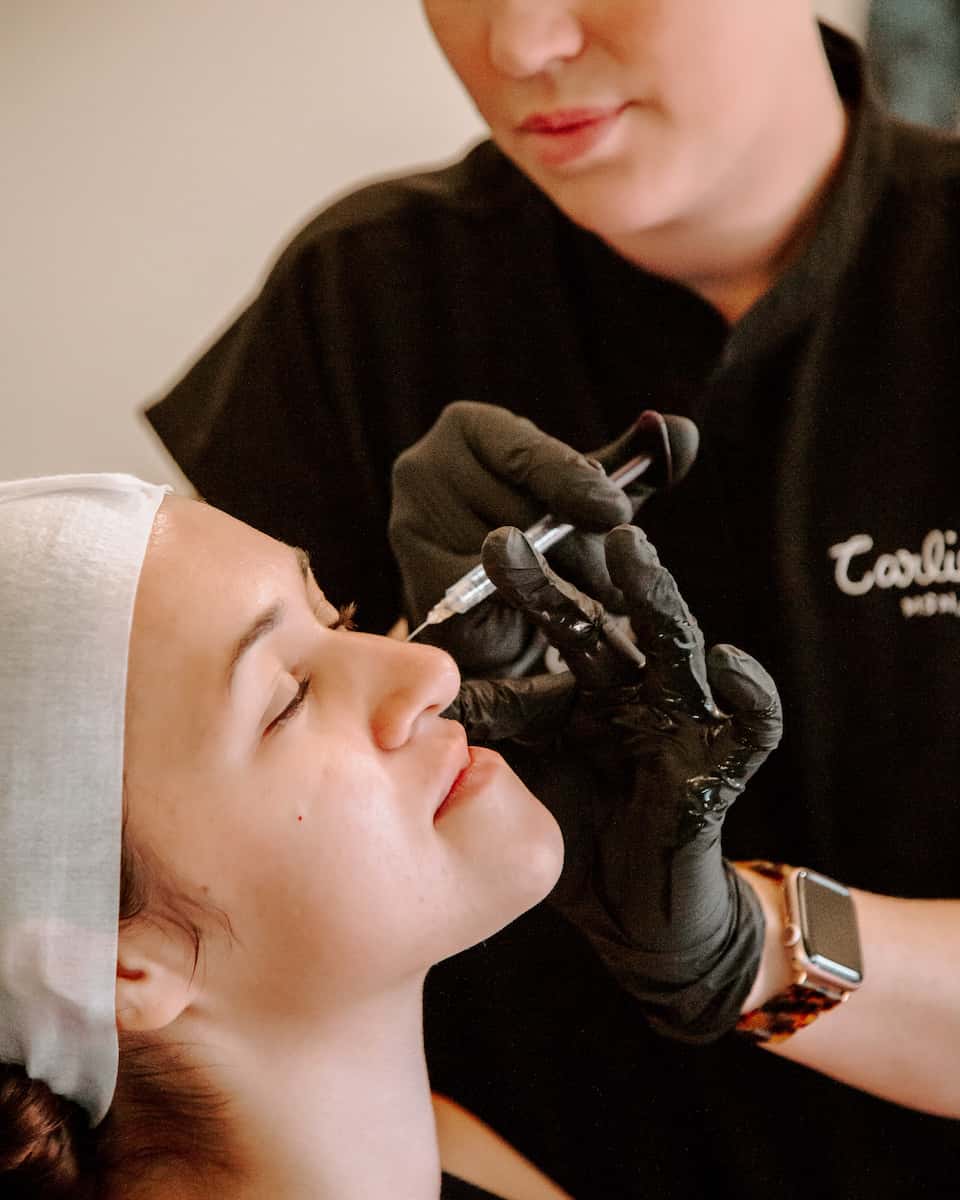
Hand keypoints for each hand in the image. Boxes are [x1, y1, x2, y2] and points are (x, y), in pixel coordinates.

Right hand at [388, 401, 696, 675]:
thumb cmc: (547, 541)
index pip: (526, 451)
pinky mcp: (413, 578)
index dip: (575, 481)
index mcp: (470, 428)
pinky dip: (523, 605)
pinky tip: (551, 617)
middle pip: (515, 504)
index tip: (617, 513)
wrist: (499, 618)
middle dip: (575, 545)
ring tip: (596, 601)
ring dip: (558, 581)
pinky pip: (482, 592)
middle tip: (618, 580)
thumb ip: (635, 464)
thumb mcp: (592, 497)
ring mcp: (409, 521)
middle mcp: (425, 464)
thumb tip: (679, 430)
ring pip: (503, 552)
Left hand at [473, 523, 782, 1041]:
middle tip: (538, 535)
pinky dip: (748, 693)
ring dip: (657, 599)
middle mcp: (635, 698)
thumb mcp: (530, 779)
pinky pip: (750, 726)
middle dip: (575, 579)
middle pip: (609, 627)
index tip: (491, 545)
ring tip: (631, 552)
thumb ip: (501, 732)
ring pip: (677, 650)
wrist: (636, 919)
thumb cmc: (584, 842)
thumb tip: (433, 693)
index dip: (528, 590)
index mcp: (589, 696)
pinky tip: (726, 663)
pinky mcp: (720, 770)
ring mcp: (680, 728)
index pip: (558, 631)